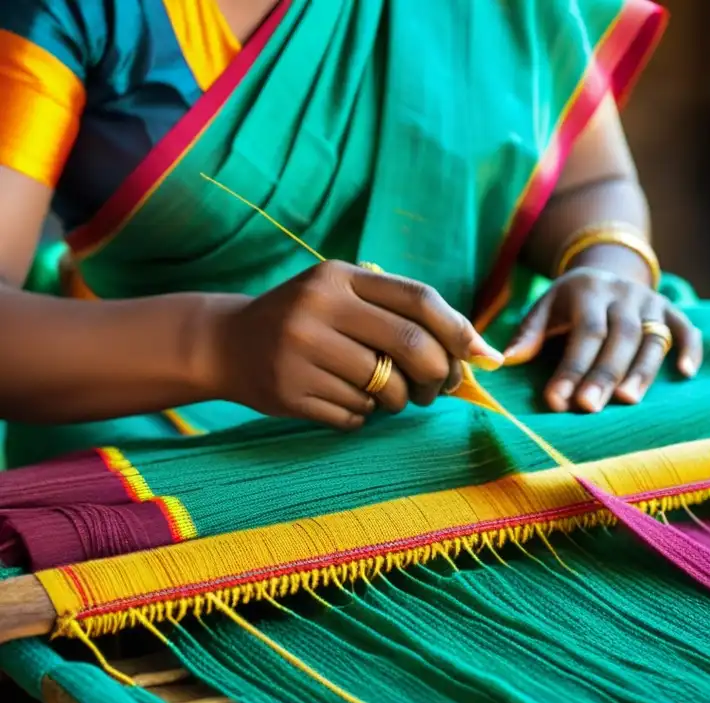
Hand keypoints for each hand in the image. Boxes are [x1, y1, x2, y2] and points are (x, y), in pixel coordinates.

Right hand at [206, 261, 503, 428]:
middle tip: (439, 388)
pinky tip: (343, 400)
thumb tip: (477, 352)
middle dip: (439, 374)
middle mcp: (319, 308)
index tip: (482, 356)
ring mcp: (301, 352)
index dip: (459, 330)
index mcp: (339, 277)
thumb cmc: (306, 320)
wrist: (226, 344)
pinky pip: (356, 416)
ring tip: (384, 393)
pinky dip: (364, 415)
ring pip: (386, 389)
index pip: (419, 299)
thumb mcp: (342, 295)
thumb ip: (401, 312)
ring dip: (399, 400)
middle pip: (412, 345)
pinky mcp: (290, 392)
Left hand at [503, 267, 701, 412]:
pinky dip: (690, 349)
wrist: (607, 270)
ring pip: (652, 337)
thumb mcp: (544, 306)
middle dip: (604, 373)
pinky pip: (686, 328)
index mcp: (589, 290)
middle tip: (589, 408)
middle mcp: (623, 293)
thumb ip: (529, 333)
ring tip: (627, 401)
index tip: (557, 400)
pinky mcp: (671, 310)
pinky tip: (686, 374)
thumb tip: (507, 361)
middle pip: (619, 336)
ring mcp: (650, 301)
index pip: (584, 331)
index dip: (572, 367)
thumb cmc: (569, 303)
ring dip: (642, 370)